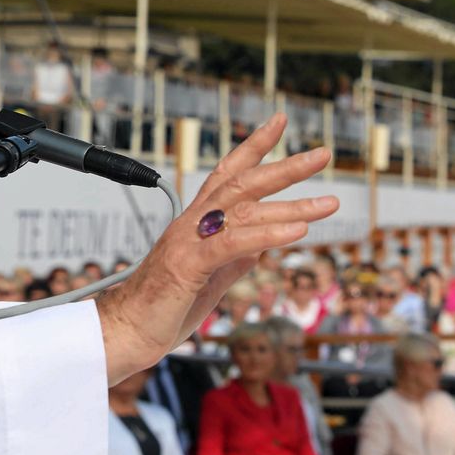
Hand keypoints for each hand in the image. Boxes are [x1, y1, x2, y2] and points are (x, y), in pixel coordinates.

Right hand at [95, 113, 337, 383]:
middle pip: (240, 183)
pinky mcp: (187, 266)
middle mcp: (190, 224)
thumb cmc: (162, 308)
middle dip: (284, 167)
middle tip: (323, 155)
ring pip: (242, 210)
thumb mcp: (210, 279)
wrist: (126, 331)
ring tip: (329, 203)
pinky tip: (298, 232)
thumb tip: (262, 246)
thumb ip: (235, 258)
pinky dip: (267, 235)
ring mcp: (187, 242)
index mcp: (195, 223)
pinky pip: (231, 244)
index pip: (226, 174)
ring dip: (291, 205)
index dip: (254, 147)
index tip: (280, 123)